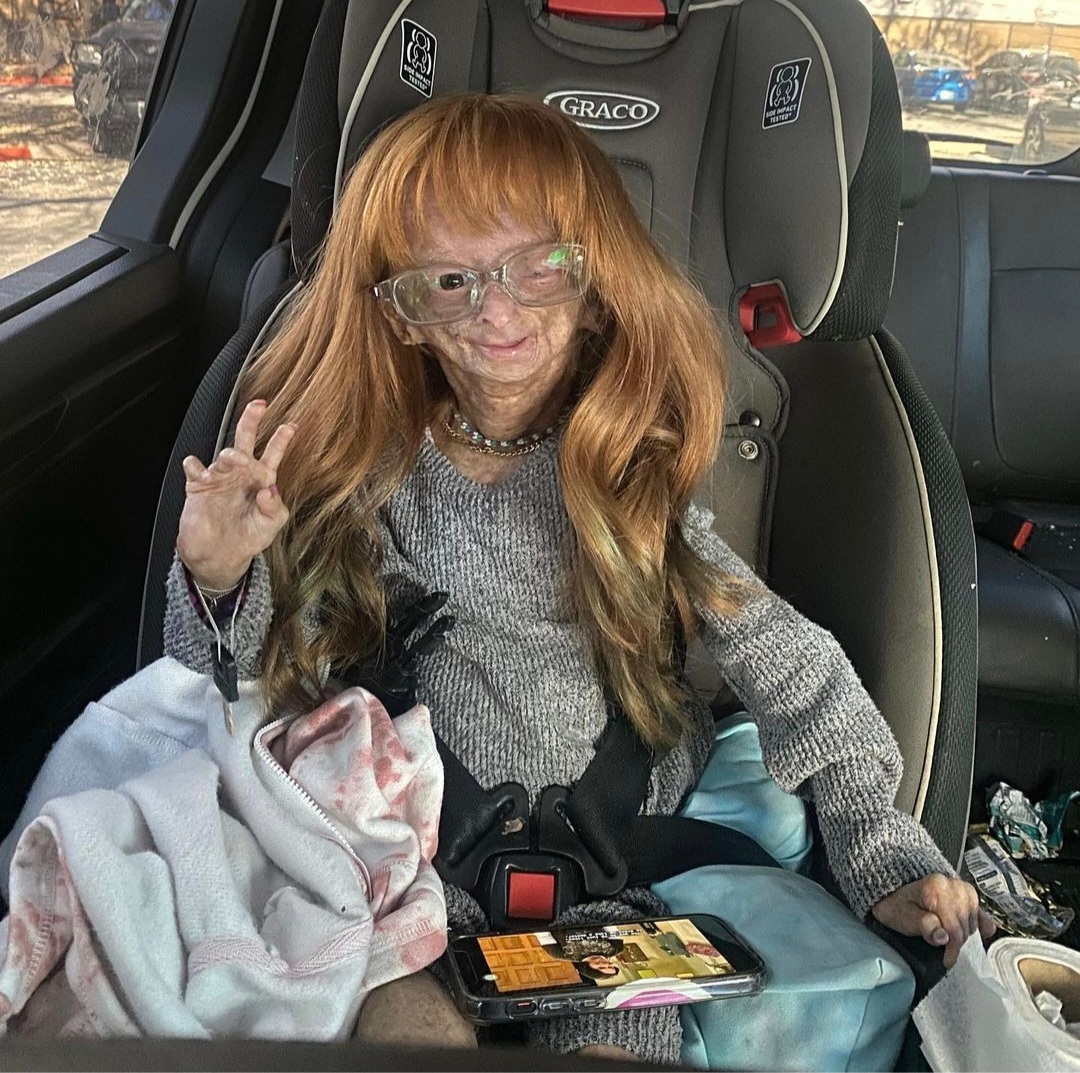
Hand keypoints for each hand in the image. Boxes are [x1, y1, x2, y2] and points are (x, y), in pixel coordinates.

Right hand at [176, 399, 297, 588]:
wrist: (221, 556)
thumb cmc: (248, 537)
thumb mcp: (270, 525)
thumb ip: (274, 507)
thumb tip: (270, 488)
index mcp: (261, 479)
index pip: (273, 454)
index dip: (281, 439)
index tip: (292, 425)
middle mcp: (240, 474)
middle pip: (245, 441)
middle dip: (251, 422)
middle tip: (258, 406)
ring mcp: (220, 479)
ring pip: (223, 456)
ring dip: (230, 456)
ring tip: (233, 461)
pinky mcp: (199, 488)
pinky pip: (195, 470)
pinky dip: (196, 467)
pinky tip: (201, 471)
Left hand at [871, 873, 995, 968]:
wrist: (892, 891)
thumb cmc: (897, 904)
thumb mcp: (903, 917)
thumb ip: (923, 926)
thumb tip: (943, 938)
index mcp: (936, 887)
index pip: (954, 925)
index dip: (952, 947)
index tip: (947, 960)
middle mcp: (951, 884)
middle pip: (965, 924)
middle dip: (956, 941)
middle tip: (946, 952)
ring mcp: (960, 886)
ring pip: (973, 920)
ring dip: (964, 934)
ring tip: (951, 941)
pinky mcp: (965, 892)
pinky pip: (979, 909)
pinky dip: (981, 922)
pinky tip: (983, 932)